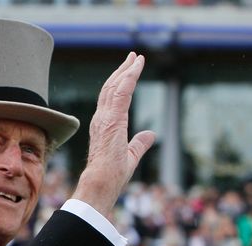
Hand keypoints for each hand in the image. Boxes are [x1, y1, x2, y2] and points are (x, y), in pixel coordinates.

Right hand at [72, 52, 155, 219]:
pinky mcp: (112, 119)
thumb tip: (150, 134)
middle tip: (132, 58)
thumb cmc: (112, 175)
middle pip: (110, 88)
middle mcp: (101, 119)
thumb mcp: (131, 156)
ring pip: (115, 86)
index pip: (111, 99)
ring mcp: (104, 118)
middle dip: (122, 71)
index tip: (129, 71)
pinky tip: (136, 66)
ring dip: (126, 70)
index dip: (120, 83)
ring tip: (136, 58)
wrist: (101, 182)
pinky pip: (121, 91)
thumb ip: (140, 143)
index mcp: (104, 126)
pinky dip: (129, 76)